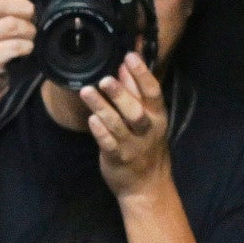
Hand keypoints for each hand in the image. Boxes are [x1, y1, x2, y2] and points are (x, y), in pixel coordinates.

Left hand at [76, 50, 173, 194]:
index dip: (141, 73)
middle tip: (105, 79)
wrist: (147, 186)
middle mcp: (147, 130)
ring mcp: (133, 146)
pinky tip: (91, 120)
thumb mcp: (148, 118)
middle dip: (120, 94)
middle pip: (135, 110)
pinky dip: (100, 132)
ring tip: (87, 92)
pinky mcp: (118, 159)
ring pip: (117, 125)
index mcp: (157, 116)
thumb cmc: (145, 145)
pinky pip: (109, 144)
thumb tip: (124, 64)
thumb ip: (136, 91)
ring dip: (102, 108)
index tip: (129, 56)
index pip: (152, 92)